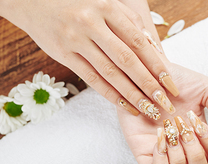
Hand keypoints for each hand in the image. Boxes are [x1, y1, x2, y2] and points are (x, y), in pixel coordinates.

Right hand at [0, 0, 177, 117]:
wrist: (36, 3)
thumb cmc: (80, 5)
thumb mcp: (107, 6)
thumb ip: (131, 24)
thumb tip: (154, 49)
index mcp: (108, 9)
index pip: (139, 42)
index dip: (157, 65)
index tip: (171, 83)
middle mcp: (93, 24)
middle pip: (127, 60)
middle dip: (148, 84)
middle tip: (164, 102)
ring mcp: (77, 40)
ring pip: (110, 73)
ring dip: (131, 94)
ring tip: (148, 109)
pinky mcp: (64, 55)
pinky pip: (91, 78)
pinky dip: (110, 94)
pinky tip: (125, 105)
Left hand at [117, 62, 207, 163]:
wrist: (150, 75)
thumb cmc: (179, 84)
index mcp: (203, 141)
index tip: (197, 122)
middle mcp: (185, 153)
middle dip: (196, 154)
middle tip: (184, 129)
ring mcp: (165, 156)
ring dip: (178, 157)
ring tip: (171, 132)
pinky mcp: (144, 154)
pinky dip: (160, 159)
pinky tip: (160, 135)